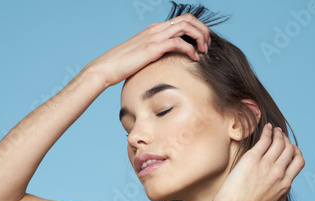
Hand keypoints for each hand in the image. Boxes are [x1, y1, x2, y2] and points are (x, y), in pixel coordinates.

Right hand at [87, 13, 210, 86]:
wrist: (107, 67)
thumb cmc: (123, 65)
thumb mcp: (143, 56)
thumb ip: (155, 54)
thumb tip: (166, 62)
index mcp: (155, 29)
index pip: (182, 20)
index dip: (197, 28)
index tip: (202, 44)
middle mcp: (156, 29)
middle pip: (188, 19)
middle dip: (202, 30)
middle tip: (207, 46)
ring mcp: (154, 36)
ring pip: (186, 26)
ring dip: (200, 37)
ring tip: (204, 51)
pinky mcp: (153, 48)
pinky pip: (178, 42)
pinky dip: (190, 49)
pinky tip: (194, 58)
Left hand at [210, 124, 304, 200]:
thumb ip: (280, 199)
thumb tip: (284, 190)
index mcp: (284, 185)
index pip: (298, 163)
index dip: (296, 153)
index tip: (291, 150)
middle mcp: (278, 173)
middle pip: (291, 150)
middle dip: (288, 141)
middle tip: (281, 137)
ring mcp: (266, 165)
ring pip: (280, 142)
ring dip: (279, 134)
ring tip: (275, 130)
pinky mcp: (252, 159)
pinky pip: (265, 140)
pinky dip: (268, 132)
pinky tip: (267, 128)